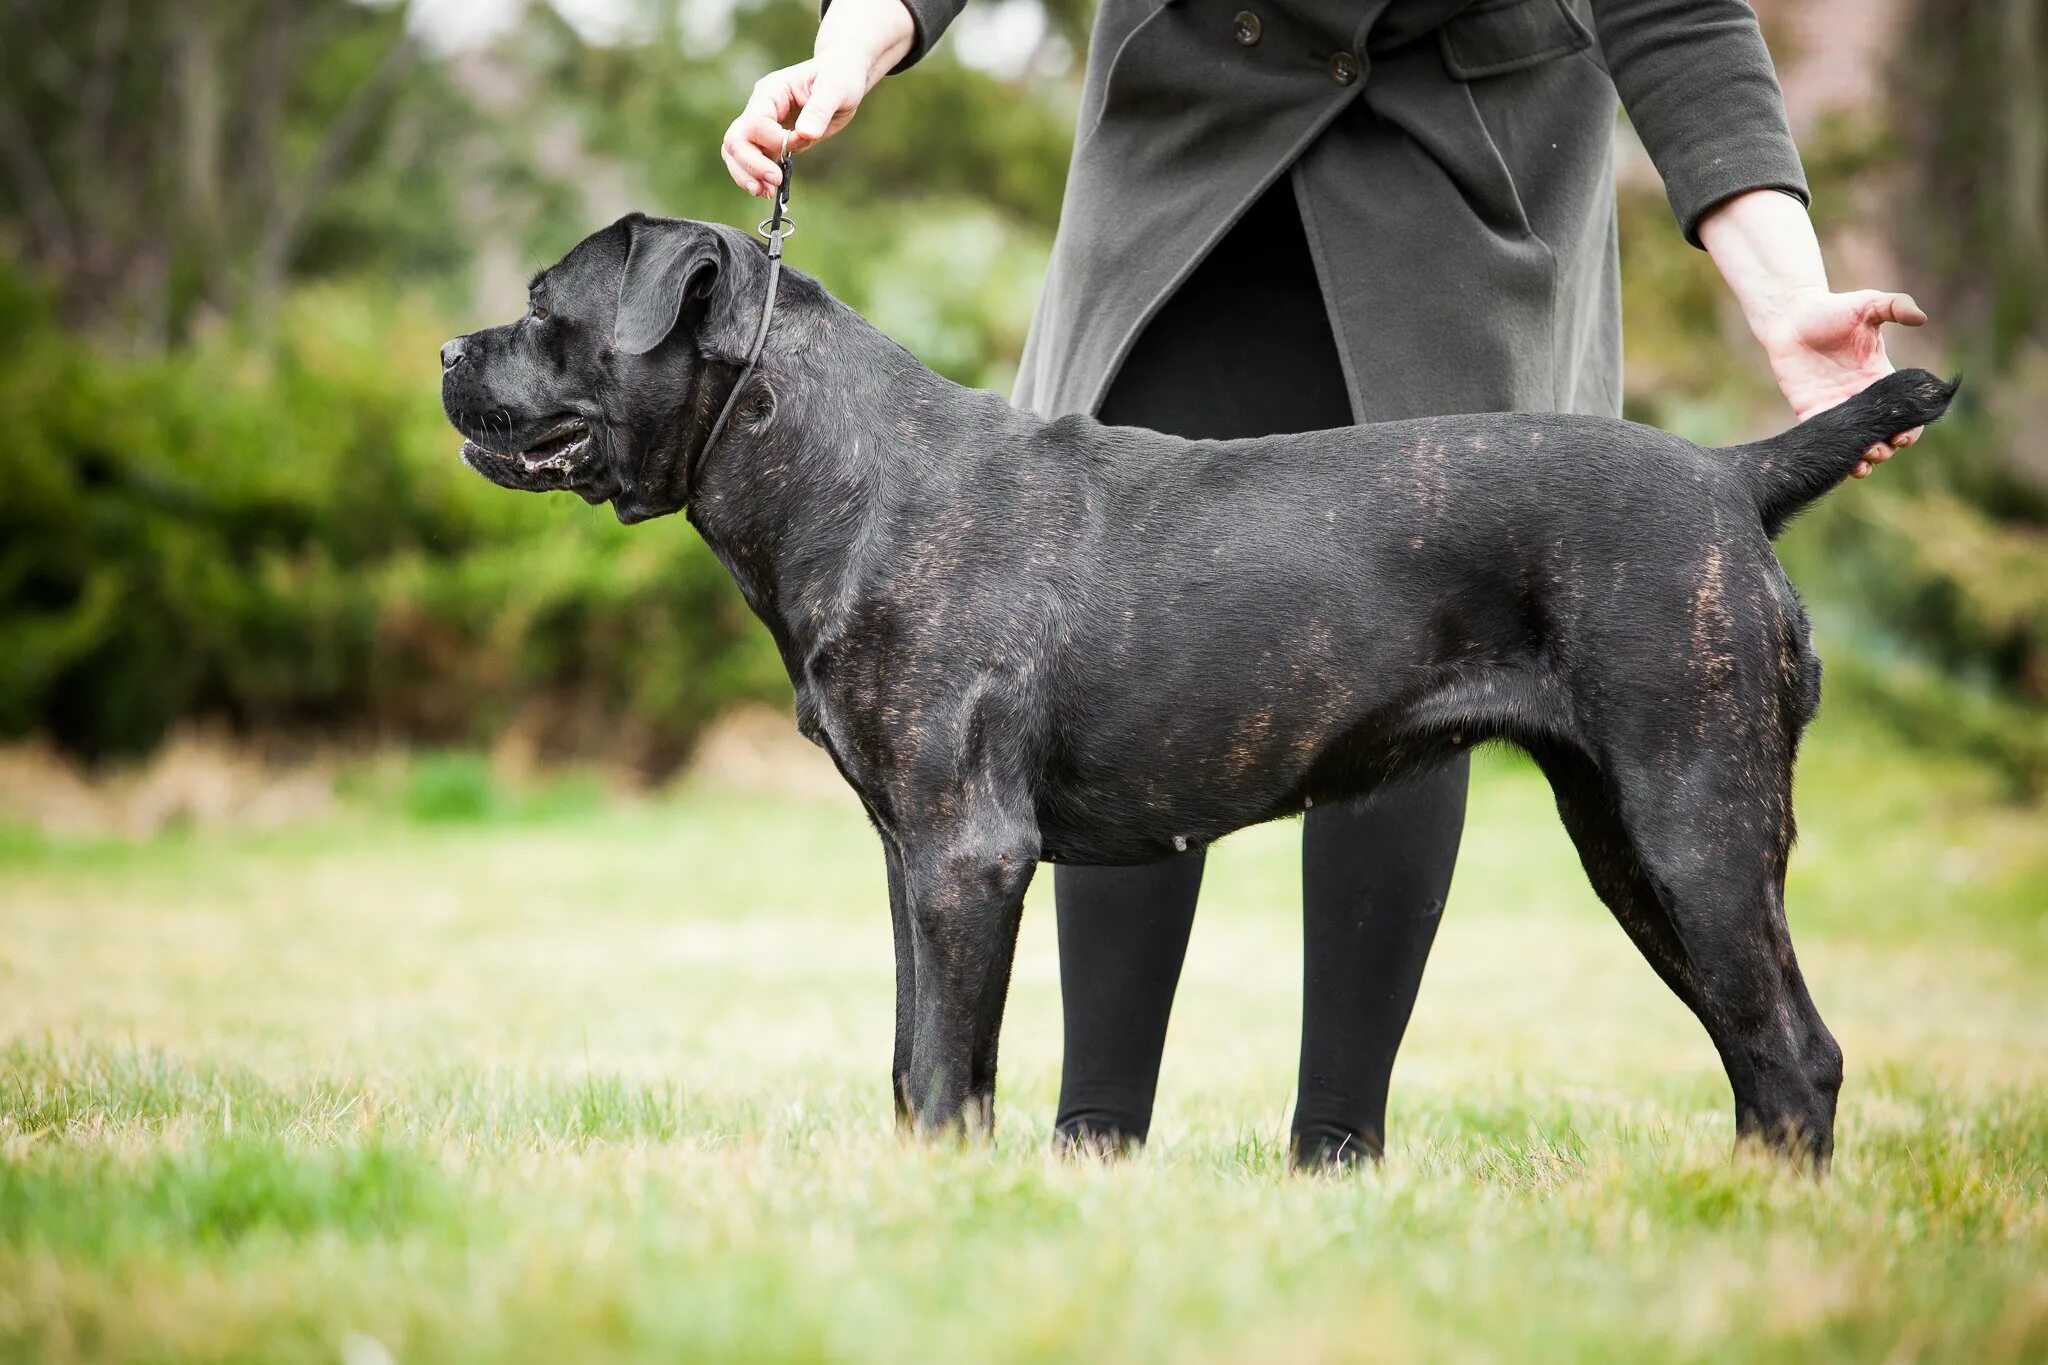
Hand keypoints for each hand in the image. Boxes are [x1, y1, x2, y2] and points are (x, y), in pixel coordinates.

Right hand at [720, 0, 914, 196]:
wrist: (841, 74)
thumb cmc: (839, 75)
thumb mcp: (836, 88)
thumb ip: (819, 110)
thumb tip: (805, 135)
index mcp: (771, 91)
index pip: (756, 123)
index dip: (774, 141)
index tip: (799, 143)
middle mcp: (760, 107)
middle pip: (736, 139)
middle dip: (751, 164)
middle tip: (774, 182)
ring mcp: (762, 124)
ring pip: (736, 152)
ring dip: (746, 175)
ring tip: (765, 193)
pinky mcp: (770, 140)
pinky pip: (751, 159)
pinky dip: (755, 177)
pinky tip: (769, 191)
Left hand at [1757, 287, 1928, 477]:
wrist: (1791, 316)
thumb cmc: (1833, 309)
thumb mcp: (1868, 304)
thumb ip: (1896, 306)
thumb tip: (1922, 317)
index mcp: (1880, 378)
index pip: (1903, 411)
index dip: (1910, 427)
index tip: (1906, 433)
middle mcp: (1861, 398)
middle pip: (1882, 434)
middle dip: (1887, 447)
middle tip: (1883, 447)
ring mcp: (1836, 407)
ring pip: (1855, 443)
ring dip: (1864, 458)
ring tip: (1865, 459)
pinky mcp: (1811, 411)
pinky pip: (1824, 440)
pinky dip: (1834, 455)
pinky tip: (1841, 464)